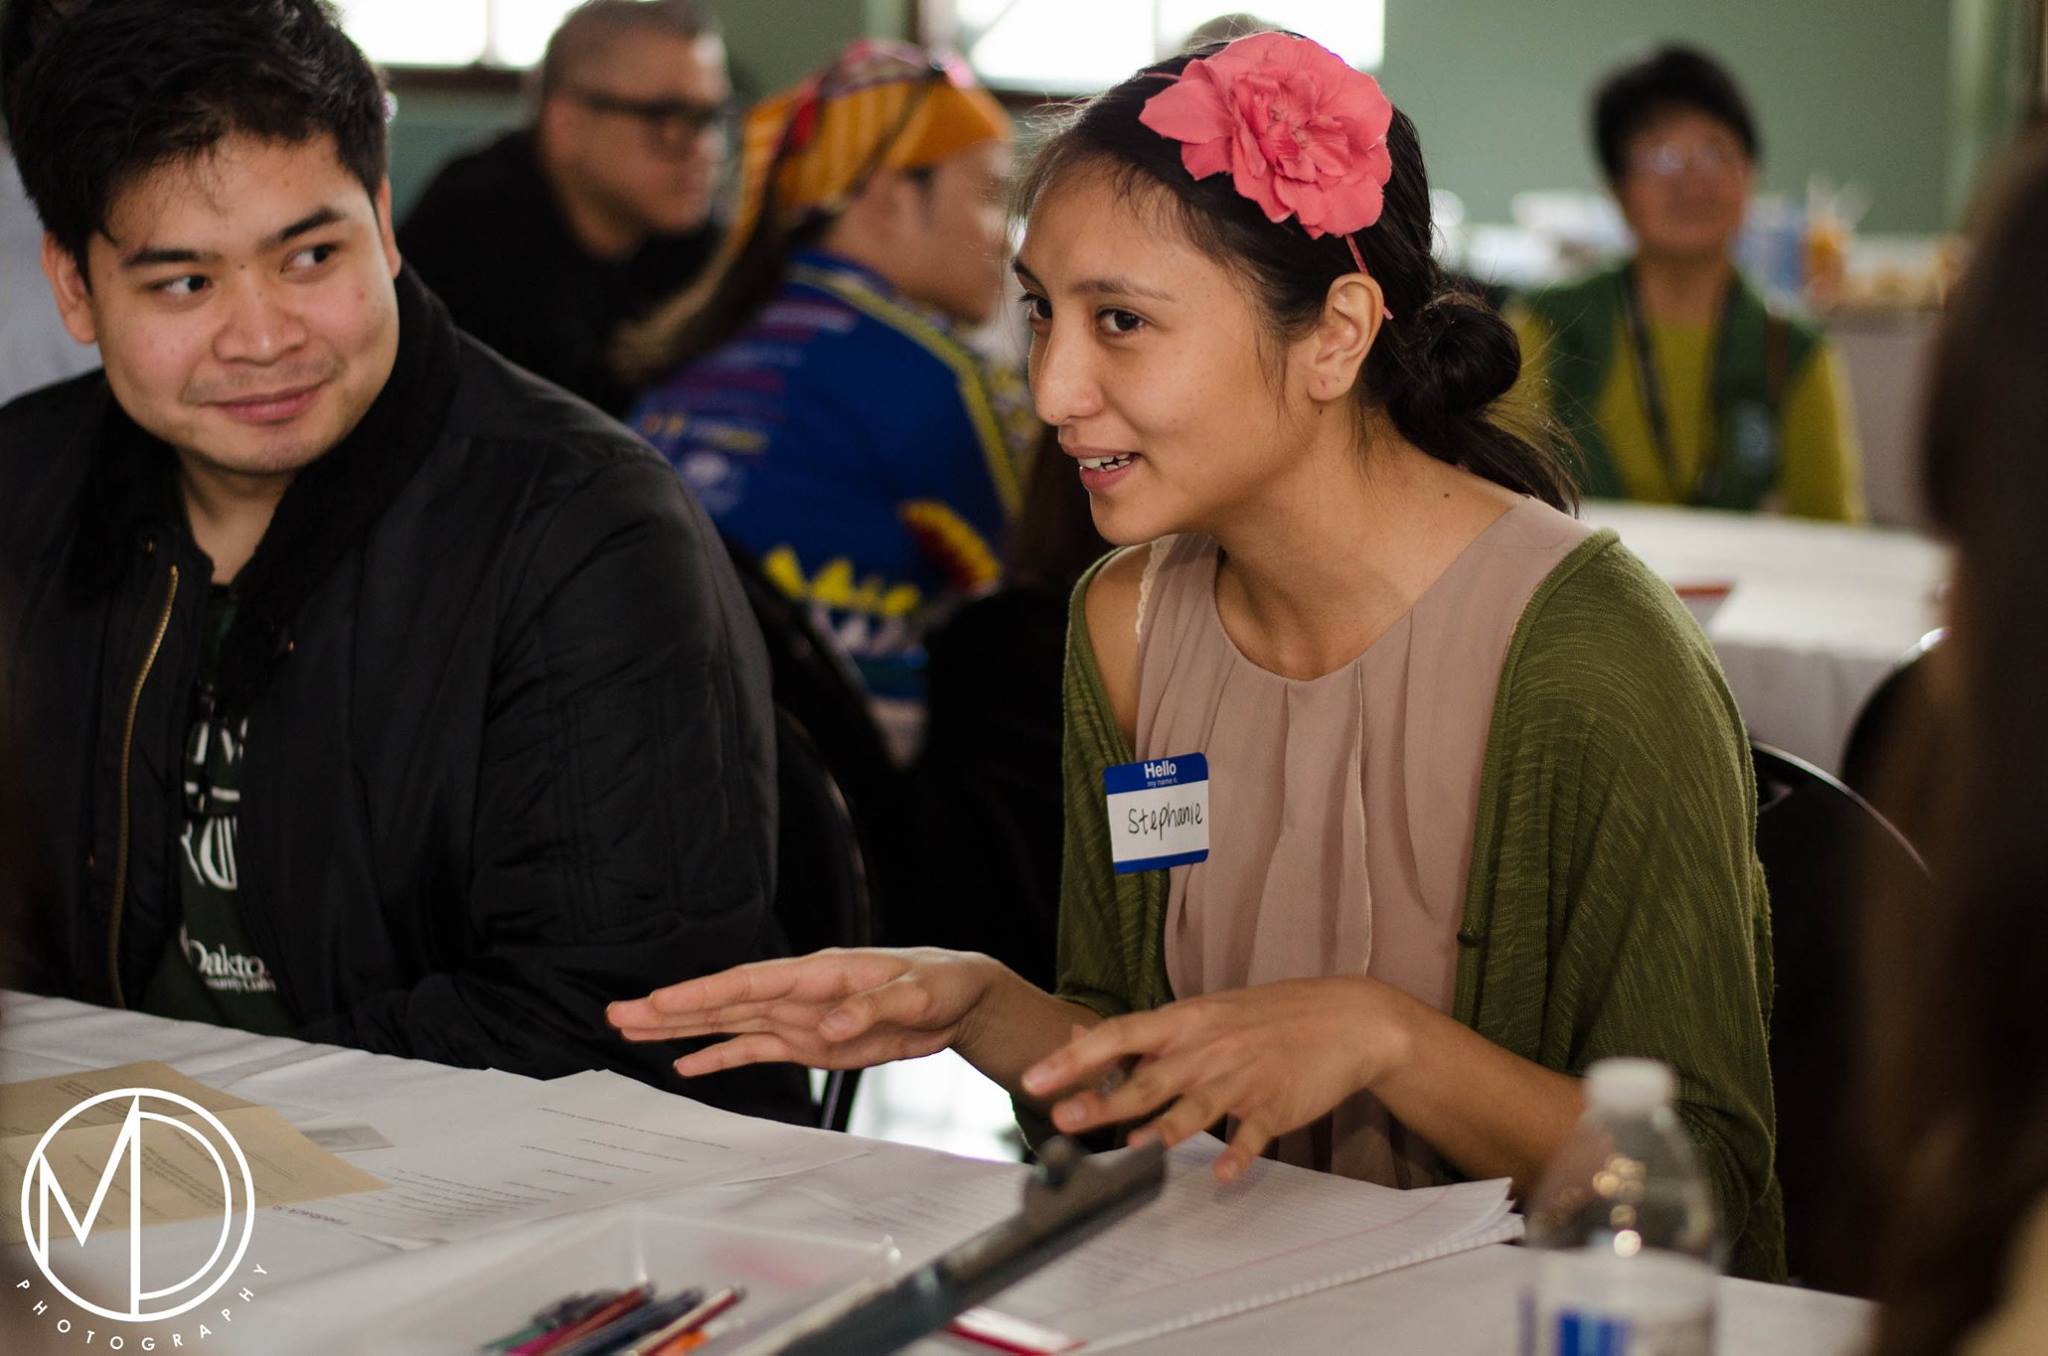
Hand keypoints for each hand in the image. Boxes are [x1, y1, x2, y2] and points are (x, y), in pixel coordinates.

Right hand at [606, 948, 999, 1078]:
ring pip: (729, 1022)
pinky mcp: (809, 1042)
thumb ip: (872, 1008)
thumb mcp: (919, 994)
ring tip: (632, 1028)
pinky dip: (720, 1056)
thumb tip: (829, 1029)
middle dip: (670, 1008)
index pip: (749, 981)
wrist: (959, 998)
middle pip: (724, 1000)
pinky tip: (685, 1064)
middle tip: (618, 1011)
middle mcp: (799, 992)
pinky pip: (755, 1049)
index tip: (659, 1000)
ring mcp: (799, 1017)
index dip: (702, 992)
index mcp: (820, 972)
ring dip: (682, 1028)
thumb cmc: (941, 982)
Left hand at [1018, 977, 1407, 1182]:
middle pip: (1148, 1078)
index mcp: (1185, 1022)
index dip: (1075, 1057)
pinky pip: (1253, 1136)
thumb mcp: (1204, 1013)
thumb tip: (1082, 1040)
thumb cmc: (1266, 1017)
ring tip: (1135, 1149)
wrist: (1346, 1019)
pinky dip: (1239, 1155)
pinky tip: (1223, 1175)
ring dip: (1164, 1130)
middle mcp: (1207, 1049)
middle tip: (1063, 1119)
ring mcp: (1242, 1079)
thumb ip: (1147, 1034)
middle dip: (1104, 1100)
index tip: (1036, 1077)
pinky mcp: (1275, 1106)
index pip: (1119, 1034)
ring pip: (1196, 1107)